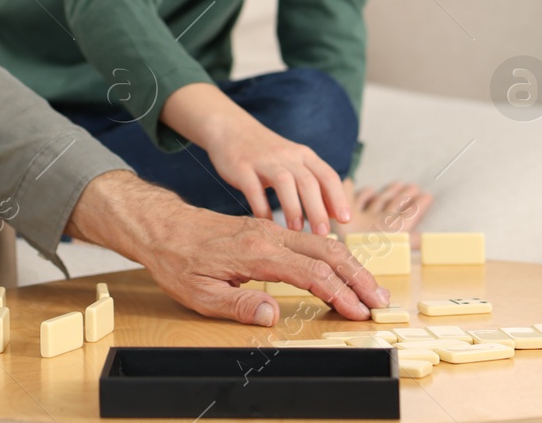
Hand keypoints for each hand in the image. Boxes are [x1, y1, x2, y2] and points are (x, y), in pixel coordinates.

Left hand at [66, 171, 388, 324]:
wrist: (160, 226)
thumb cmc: (177, 261)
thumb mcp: (199, 293)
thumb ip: (238, 305)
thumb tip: (274, 315)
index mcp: (256, 252)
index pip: (311, 273)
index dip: (339, 294)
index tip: (359, 313)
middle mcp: (268, 235)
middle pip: (327, 251)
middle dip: (358, 276)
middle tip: (381, 300)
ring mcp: (268, 229)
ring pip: (320, 242)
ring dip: (350, 264)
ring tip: (370, 288)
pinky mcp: (265, 230)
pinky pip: (307, 239)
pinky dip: (332, 254)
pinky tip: (342, 269)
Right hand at [162, 82, 348, 232]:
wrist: (230, 127)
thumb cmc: (266, 152)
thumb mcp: (293, 161)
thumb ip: (313, 183)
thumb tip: (335, 214)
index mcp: (303, 155)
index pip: (327, 175)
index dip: (338, 197)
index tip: (345, 220)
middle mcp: (287, 156)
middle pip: (308, 182)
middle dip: (318, 209)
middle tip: (323, 233)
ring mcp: (263, 160)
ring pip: (284, 182)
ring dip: (292, 207)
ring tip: (297, 229)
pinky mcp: (241, 166)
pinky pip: (253, 189)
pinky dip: (261, 207)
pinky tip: (266, 223)